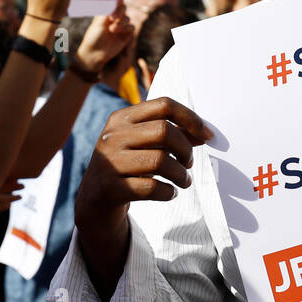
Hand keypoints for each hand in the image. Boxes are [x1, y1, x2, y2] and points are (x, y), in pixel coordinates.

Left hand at [74, 0, 134, 74]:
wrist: (95, 53)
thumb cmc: (93, 37)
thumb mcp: (98, 23)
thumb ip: (107, 11)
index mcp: (106, 12)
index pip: (115, 1)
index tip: (116, 1)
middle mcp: (114, 17)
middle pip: (123, 7)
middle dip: (119, 11)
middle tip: (111, 18)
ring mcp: (121, 25)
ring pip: (127, 18)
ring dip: (121, 22)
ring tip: (112, 29)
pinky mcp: (126, 34)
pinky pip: (131, 27)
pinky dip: (126, 28)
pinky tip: (118, 32)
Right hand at [76, 98, 212, 233]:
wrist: (94, 197)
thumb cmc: (126, 164)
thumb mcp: (142, 143)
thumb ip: (170, 134)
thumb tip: (204, 133)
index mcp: (121, 118)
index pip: (163, 105)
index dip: (190, 118)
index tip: (206, 135)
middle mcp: (113, 136)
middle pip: (163, 131)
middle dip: (185, 149)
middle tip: (189, 162)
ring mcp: (110, 161)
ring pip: (160, 161)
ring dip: (180, 174)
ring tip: (184, 180)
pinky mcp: (111, 188)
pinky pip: (152, 188)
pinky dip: (169, 192)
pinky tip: (170, 192)